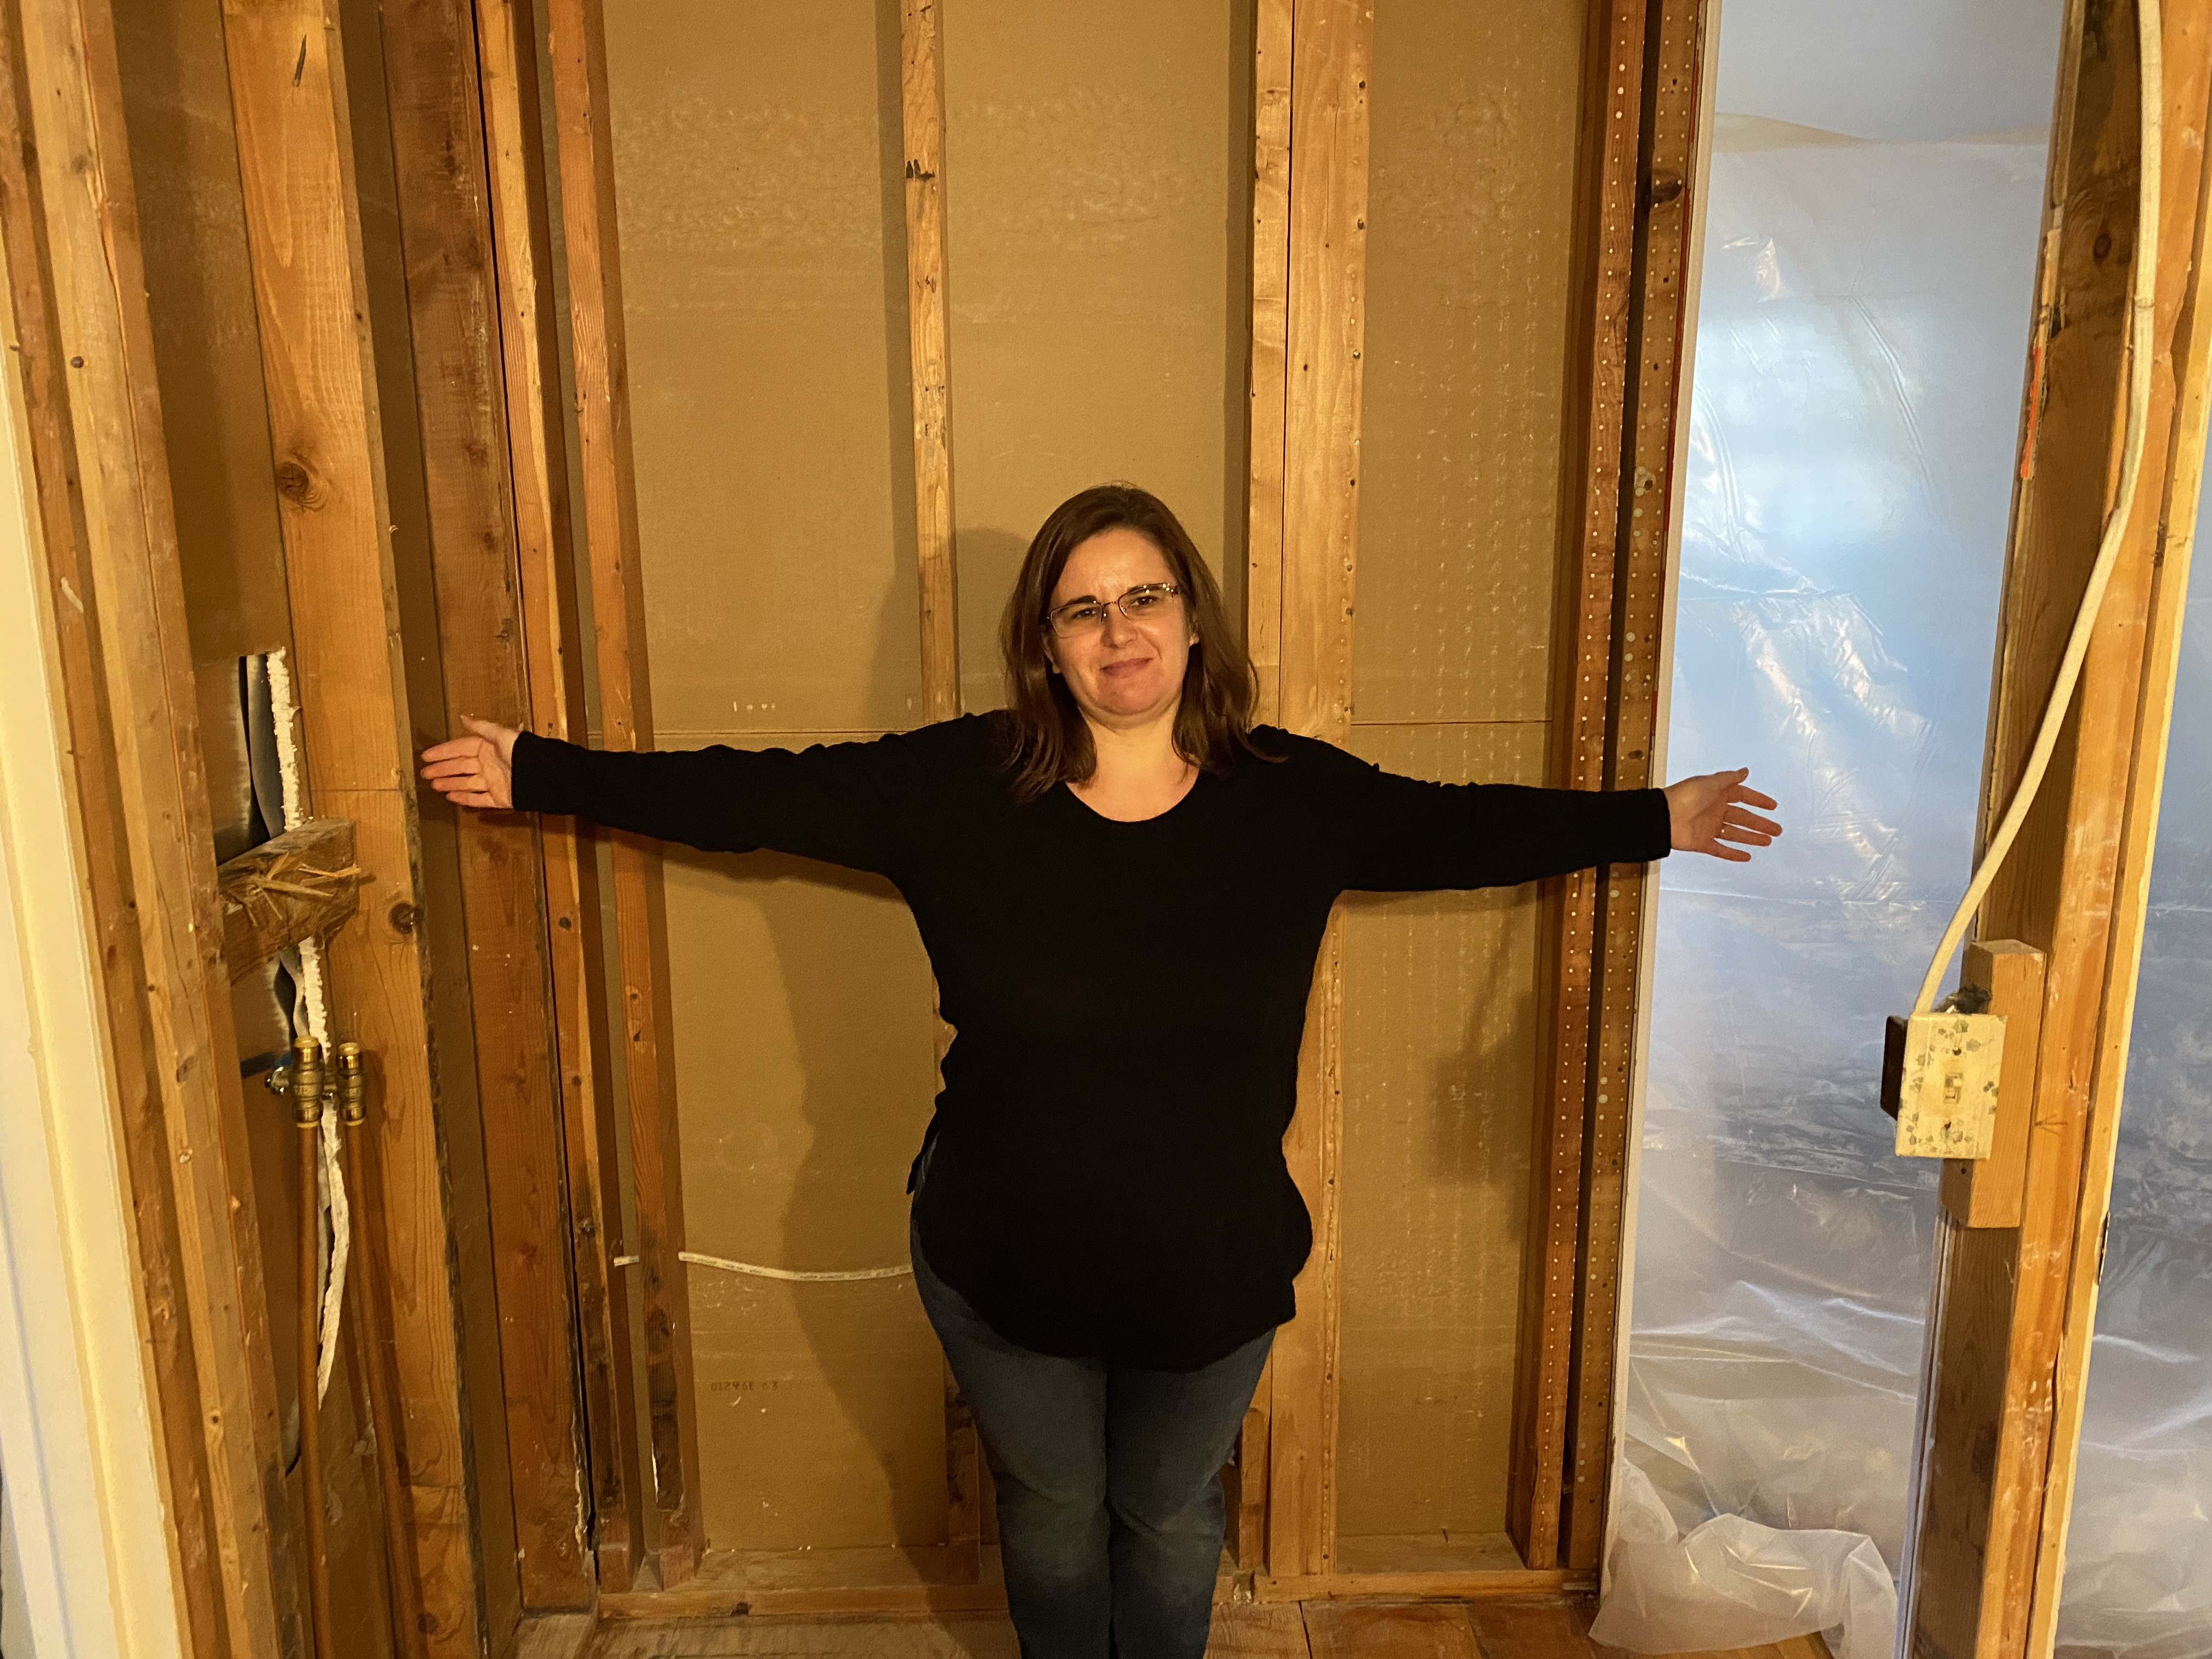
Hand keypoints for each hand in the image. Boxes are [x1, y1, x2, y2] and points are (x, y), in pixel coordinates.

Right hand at [420, 715, 518, 809]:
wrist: (540, 775)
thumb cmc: (522, 752)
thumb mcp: (501, 735)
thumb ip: (481, 727)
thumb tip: (463, 717)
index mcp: (488, 748)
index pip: (460, 749)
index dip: (443, 752)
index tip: (426, 756)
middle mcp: (489, 764)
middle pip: (460, 767)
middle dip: (442, 769)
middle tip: (425, 773)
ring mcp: (493, 782)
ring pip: (466, 783)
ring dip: (449, 784)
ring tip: (434, 785)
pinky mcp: (499, 798)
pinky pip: (479, 799)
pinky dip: (464, 798)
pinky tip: (451, 797)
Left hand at [1663, 767, 1780, 862]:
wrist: (1663, 817)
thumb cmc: (1685, 796)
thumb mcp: (1709, 782)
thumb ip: (1729, 778)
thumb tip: (1745, 771)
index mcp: (1717, 794)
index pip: (1742, 796)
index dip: (1758, 800)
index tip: (1773, 806)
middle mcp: (1715, 810)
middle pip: (1743, 818)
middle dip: (1761, 823)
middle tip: (1778, 830)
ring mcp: (1709, 827)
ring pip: (1736, 834)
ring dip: (1752, 838)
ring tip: (1768, 841)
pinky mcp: (1703, 843)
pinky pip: (1721, 849)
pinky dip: (1733, 854)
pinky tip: (1747, 857)